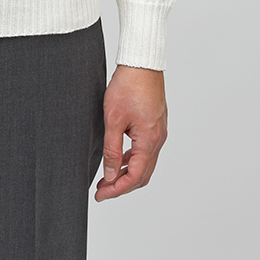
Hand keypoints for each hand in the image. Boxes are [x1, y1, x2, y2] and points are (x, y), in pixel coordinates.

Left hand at [93, 64, 167, 201]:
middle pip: (143, 174)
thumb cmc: (128, 86)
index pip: (135, 177)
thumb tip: (109, 174)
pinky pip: (145, 150)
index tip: (100, 195)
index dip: (117, 189)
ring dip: (127, 173)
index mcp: (149, 141)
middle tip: (102, 190)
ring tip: (106, 177)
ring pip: (144, 163)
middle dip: (122, 185)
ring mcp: (158, 132)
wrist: (141, 64)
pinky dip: (131, 159)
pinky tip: (117, 157)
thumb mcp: (113, 119)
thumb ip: (111, 149)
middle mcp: (158, 139)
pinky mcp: (155, 124)